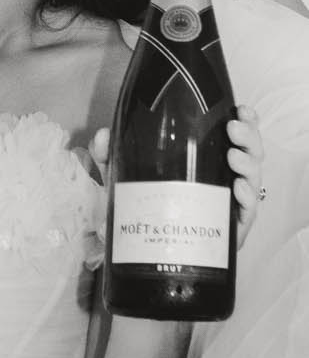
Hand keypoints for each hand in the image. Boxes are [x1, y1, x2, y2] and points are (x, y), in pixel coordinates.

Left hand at [90, 105, 265, 248]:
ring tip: (233, 156)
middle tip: (233, 129)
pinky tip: (237, 189)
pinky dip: (247, 199)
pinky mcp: (228, 230)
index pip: (234, 136)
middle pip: (250, 154)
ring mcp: (227, 204)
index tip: (240, 110)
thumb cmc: (138, 204)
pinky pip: (247, 214)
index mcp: (205, 159)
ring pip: (253, 180)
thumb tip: (104, 134)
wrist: (136, 247)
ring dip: (249, 164)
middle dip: (248, 137)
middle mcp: (222, 179)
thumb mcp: (119, 174)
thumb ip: (107, 153)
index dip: (245, 121)